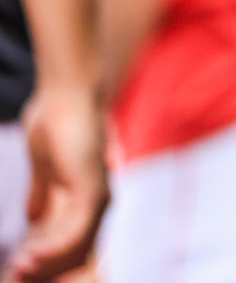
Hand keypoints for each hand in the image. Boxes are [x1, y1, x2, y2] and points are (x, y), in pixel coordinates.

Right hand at [4, 85, 104, 282]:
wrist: (67, 93)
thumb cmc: (57, 122)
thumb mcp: (45, 167)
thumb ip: (44, 192)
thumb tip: (34, 218)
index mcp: (88, 199)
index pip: (73, 244)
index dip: (47, 261)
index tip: (18, 272)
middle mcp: (98, 201)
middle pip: (78, 253)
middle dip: (46, 270)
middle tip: (15, 278)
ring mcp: (98, 195)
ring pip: (76, 248)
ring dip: (46, 264)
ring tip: (17, 272)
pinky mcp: (91, 187)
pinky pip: (75, 231)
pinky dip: (53, 248)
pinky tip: (30, 256)